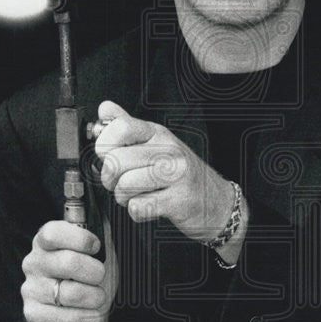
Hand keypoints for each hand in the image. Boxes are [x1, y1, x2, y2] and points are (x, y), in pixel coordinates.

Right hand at [20, 216, 118, 321]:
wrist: (86, 313)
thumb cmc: (90, 278)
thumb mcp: (99, 251)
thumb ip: (99, 230)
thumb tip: (100, 214)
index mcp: (46, 242)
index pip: (53, 233)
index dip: (80, 238)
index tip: (96, 247)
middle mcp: (34, 263)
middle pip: (68, 263)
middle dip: (95, 272)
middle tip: (99, 277)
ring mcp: (31, 289)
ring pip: (70, 293)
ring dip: (94, 298)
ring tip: (96, 298)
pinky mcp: (33, 315)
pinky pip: (64, 318)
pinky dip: (85, 318)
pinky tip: (90, 315)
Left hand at [93, 100, 247, 258]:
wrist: (216, 201)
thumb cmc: (181, 174)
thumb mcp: (156, 143)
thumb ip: (128, 126)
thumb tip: (105, 109)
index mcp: (158, 134)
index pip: (120, 127)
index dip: (104, 145)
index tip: (108, 155)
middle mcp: (169, 150)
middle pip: (117, 160)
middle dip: (110, 179)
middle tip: (119, 182)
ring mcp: (176, 175)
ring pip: (125, 185)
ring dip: (123, 197)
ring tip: (135, 195)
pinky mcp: (179, 200)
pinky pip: (139, 207)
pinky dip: (137, 212)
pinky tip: (148, 205)